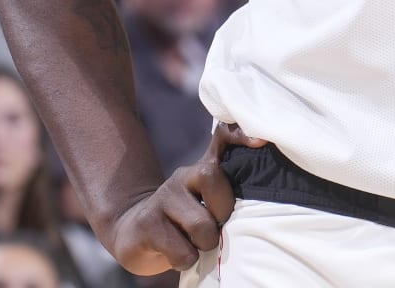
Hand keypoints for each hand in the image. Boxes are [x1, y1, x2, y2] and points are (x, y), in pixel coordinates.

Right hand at [105, 121, 268, 275]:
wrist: (135, 234)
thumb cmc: (183, 222)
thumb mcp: (208, 203)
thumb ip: (229, 190)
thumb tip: (255, 177)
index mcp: (202, 169)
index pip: (222, 138)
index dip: (240, 135)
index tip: (260, 142)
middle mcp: (182, 176)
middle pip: (211, 177)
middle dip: (221, 213)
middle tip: (215, 229)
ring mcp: (162, 197)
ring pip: (200, 223)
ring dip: (204, 244)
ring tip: (195, 245)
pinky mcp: (146, 223)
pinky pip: (181, 250)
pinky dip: (185, 259)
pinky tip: (177, 254)